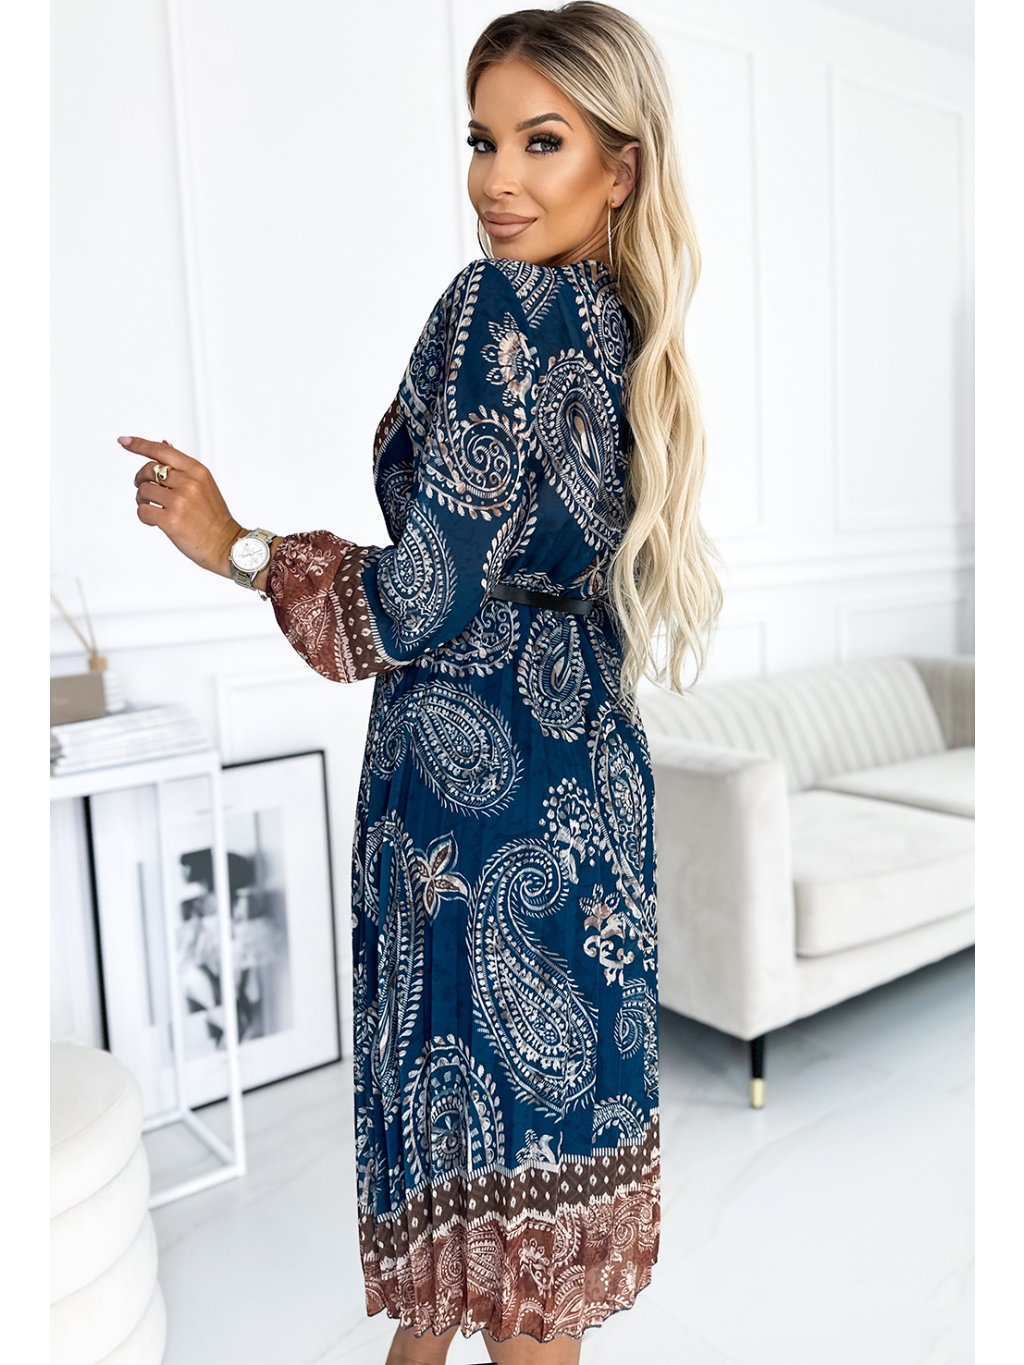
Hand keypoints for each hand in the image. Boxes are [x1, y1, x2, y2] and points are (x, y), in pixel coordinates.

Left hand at [117, 435, 243, 577]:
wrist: (225, 544)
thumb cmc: (213, 516)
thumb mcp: (203, 484)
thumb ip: (182, 466)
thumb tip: (164, 444)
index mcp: (197, 471)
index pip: (162, 451)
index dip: (140, 445)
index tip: (125, 441)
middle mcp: (188, 483)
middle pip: (148, 470)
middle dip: (141, 479)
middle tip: (147, 490)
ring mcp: (179, 502)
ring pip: (143, 490)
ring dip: (143, 499)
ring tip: (154, 508)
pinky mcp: (171, 520)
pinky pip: (143, 510)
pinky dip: (144, 515)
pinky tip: (155, 521)